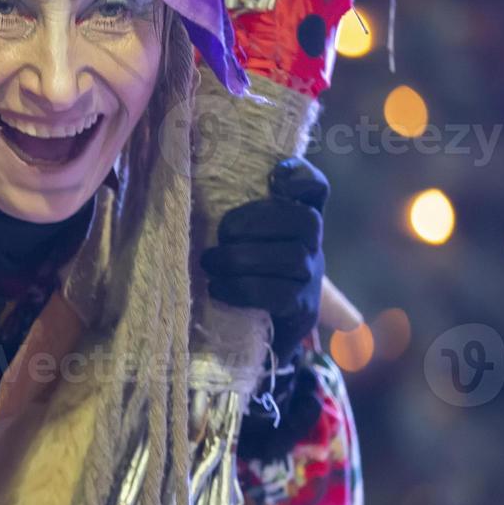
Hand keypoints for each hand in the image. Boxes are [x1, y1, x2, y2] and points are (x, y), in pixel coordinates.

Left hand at [199, 157, 327, 363]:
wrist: (265, 329)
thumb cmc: (246, 271)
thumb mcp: (245, 238)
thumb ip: (234, 214)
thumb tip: (188, 186)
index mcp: (298, 218)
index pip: (316, 188)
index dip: (301, 175)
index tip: (274, 176)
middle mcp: (313, 244)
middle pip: (304, 221)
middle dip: (256, 222)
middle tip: (221, 236)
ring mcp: (312, 277)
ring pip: (293, 258)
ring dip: (242, 259)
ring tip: (210, 264)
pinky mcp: (302, 309)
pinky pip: (280, 294)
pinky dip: (243, 289)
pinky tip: (218, 289)